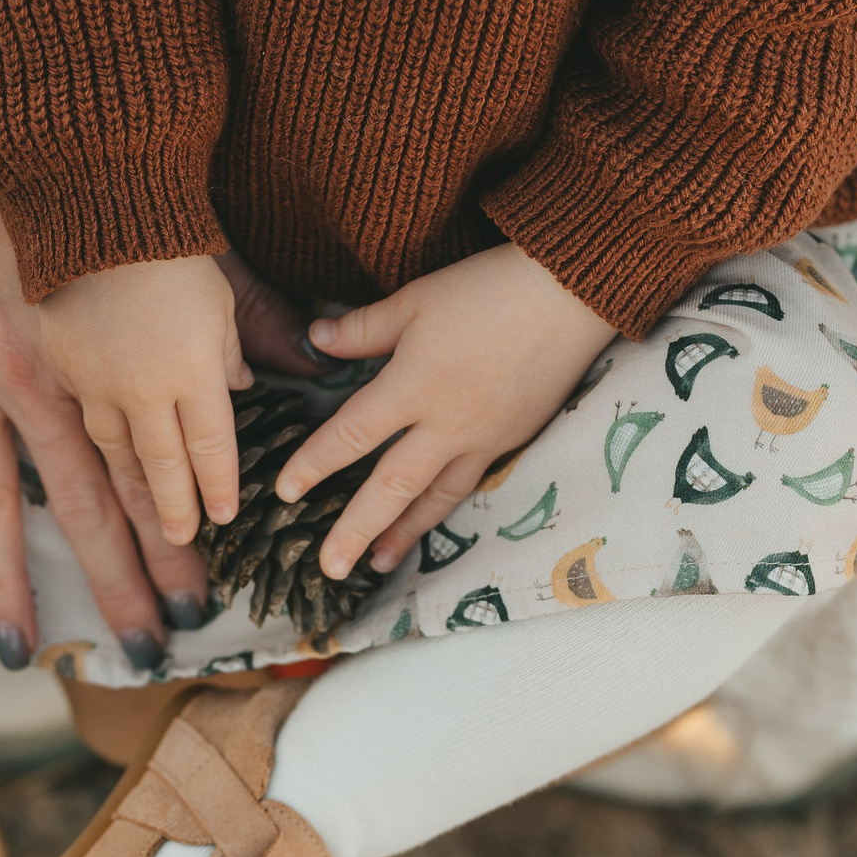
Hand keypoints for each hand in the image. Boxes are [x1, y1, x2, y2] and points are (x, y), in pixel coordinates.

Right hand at [0, 129, 212, 666]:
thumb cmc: (99, 178)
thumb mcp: (192, 248)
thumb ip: (239, 321)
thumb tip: (286, 373)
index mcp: (115, 356)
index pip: (159, 471)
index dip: (181, 537)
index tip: (202, 592)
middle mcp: (42, 378)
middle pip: (86, 506)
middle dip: (117, 584)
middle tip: (142, 647)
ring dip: (8, 582)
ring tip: (22, 649)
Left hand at [277, 243, 615, 578]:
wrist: (570, 296)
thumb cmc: (488, 289)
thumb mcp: (416, 299)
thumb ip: (363, 328)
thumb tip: (316, 340)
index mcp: (412, 386)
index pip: (350, 436)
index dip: (314, 465)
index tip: (285, 492)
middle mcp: (445, 424)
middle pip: (389, 489)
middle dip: (354, 530)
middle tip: (328, 568)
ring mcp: (482, 439)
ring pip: (434, 499)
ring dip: (402, 534)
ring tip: (377, 564)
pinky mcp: (513, 440)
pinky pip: (470, 485)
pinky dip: (444, 510)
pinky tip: (429, 523)